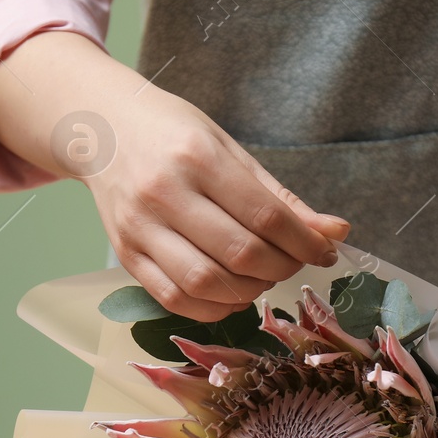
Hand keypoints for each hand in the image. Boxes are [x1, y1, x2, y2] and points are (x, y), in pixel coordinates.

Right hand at [0, 32, 349, 320]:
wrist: (103, 130)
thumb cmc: (174, 135)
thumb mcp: (230, 150)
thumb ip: (281, 197)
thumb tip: (335, 232)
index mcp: (197, 157)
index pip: (265, 215)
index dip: (305, 242)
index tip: (325, 250)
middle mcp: (164, 193)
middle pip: (239, 253)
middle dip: (281, 267)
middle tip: (293, 262)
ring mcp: (139, 228)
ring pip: (206, 283)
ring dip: (248, 291)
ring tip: (262, 277)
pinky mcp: (125, 255)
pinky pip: (174, 299)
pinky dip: (212, 307)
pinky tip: (230, 293)